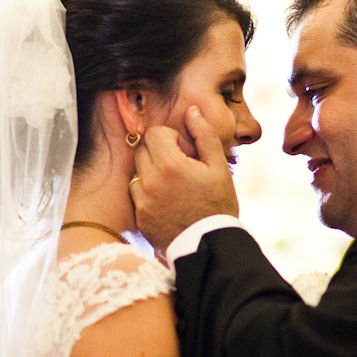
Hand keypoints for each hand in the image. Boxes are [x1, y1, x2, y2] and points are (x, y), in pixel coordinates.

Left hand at [130, 106, 238, 252]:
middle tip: (181, 168)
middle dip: (160, 153)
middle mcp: (149, 181)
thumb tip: (192, 111)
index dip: (172, 139)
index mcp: (169, 165)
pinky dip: (149, 194)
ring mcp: (141, 201)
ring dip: (152, 173)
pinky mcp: (139, 217)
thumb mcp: (219, 167)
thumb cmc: (218, 204)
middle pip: (143, 150)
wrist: (210, 246)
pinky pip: (137, 195)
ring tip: (175, 187)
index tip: (186, 153)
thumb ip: (204, 135)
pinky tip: (168, 203)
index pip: (155, 133)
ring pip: (138, 172)